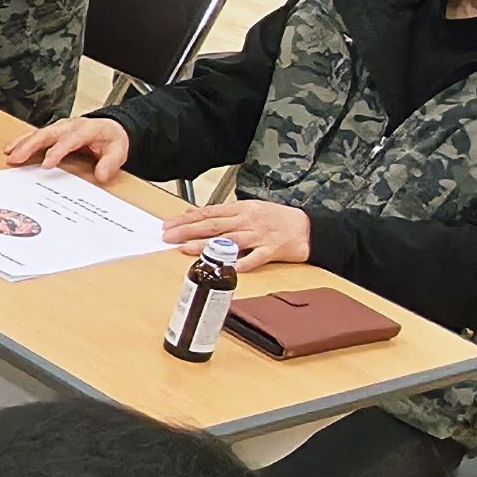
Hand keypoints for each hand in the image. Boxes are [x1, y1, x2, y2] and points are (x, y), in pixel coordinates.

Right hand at [8, 115, 134, 181]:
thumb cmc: (111, 140)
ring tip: (10, 155)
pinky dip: (22, 141)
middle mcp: (69, 126)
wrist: (111, 128)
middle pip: (47, 133)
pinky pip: (36, 134)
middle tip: (17, 159)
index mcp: (86, 129)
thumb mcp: (118, 152)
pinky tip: (11, 148)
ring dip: (23, 144)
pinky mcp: (53, 131)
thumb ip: (109, 164)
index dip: (57, 151)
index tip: (46, 165)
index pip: (69, 140)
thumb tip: (100, 175)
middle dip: (30, 146)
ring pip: (38, 133)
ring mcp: (60, 127)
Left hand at [167, 197, 313, 269]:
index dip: (187, 219)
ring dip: (208, 245)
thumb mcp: (248, 208)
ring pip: (230, 240)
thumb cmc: (276, 218)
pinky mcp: (273, 250)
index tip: (168, 225)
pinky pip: (257, 257)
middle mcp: (248, 221)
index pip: (209, 212)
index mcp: (241, 209)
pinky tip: (231, 268)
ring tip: (187, 249)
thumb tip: (194, 212)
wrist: (308, 227)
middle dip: (189, 231)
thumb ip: (222, 212)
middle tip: (169, 236)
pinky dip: (245, 262)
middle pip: (214, 225)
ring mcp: (260, 235)